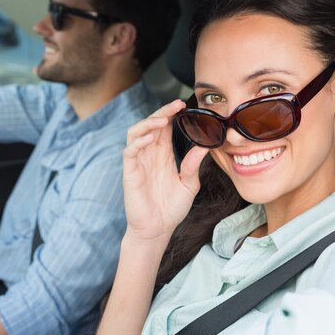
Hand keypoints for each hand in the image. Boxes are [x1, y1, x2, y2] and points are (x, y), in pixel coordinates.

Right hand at [122, 99, 208, 245]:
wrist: (158, 230)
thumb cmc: (171, 209)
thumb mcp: (189, 183)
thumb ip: (193, 164)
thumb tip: (205, 145)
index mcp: (163, 155)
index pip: (164, 127)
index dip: (171, 113)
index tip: (184, 104)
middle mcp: (149, 155)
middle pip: (150, 124)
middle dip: (162, 112)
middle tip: (176, 104)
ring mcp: (138, 163)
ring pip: (136, 132)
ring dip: (148, 123)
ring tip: (163, 120)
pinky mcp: (130, 173)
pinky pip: (129, 151)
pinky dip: (139, 141)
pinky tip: (151, 138)